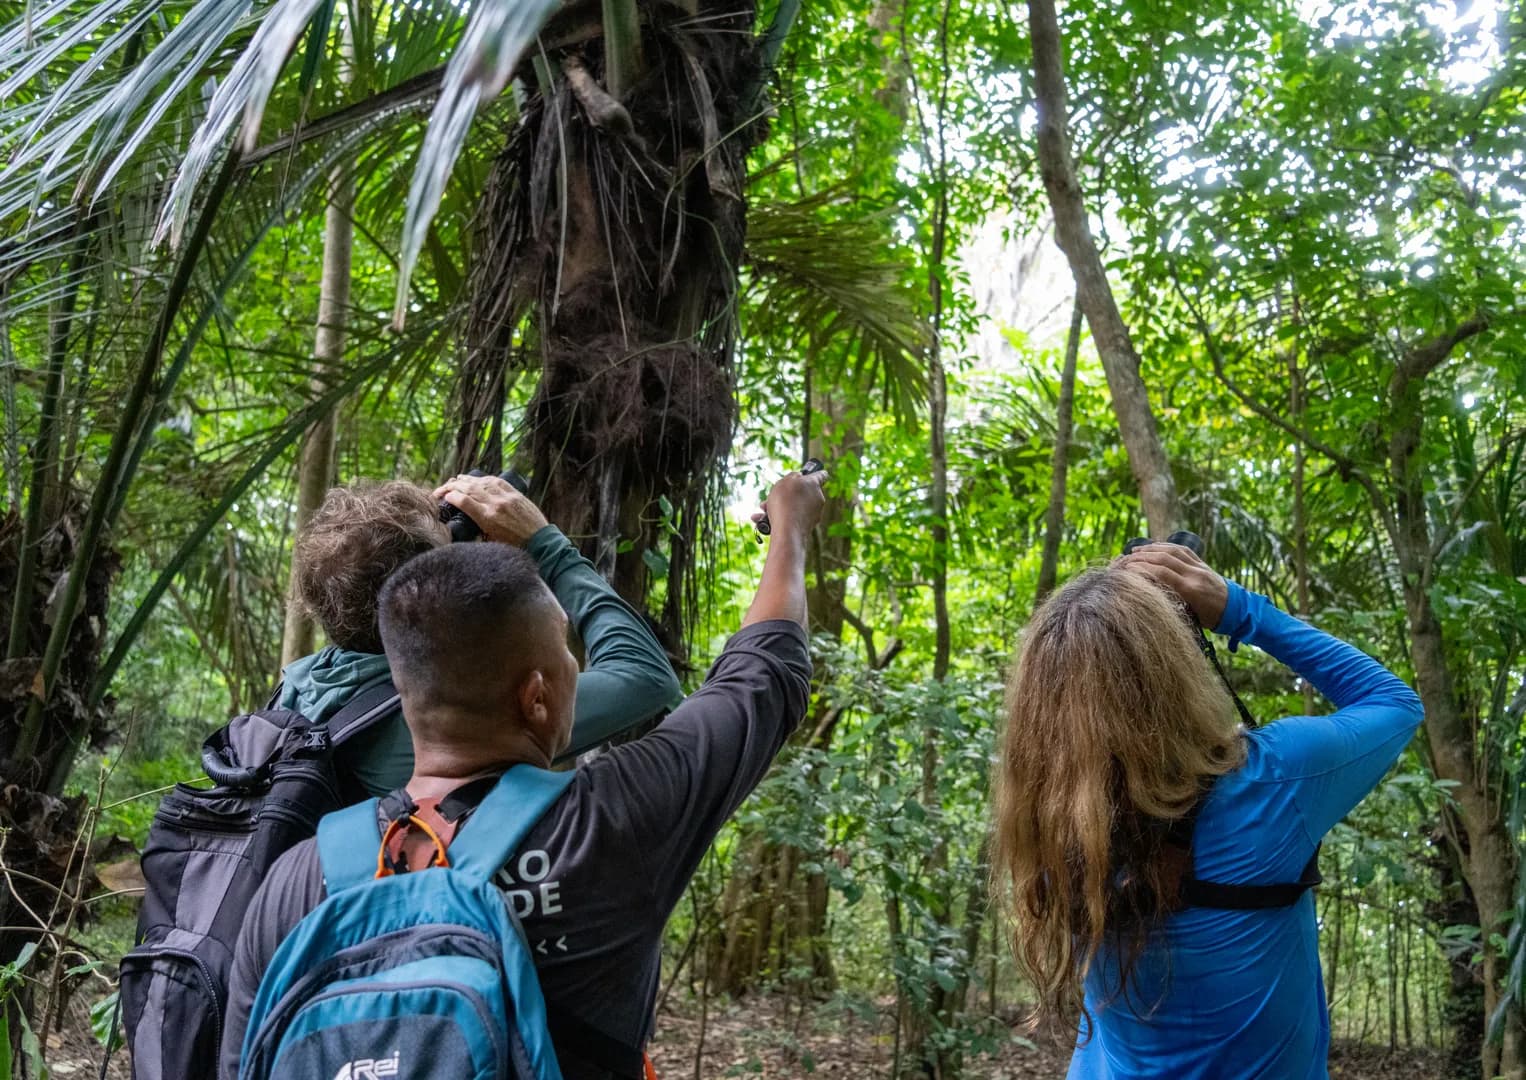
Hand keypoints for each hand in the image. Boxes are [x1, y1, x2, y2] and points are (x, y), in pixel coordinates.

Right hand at [432, 474, 548, 546]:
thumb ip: (478, 529)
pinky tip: (477, 479)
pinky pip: (496, 481)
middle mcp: (496, 504)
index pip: (463, 501)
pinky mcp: (515, 494)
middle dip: (452, 486)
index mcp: (488, 518)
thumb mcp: (491, 541)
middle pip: (469, 488)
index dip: (450, 496)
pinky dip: (484, 479)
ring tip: (456, 480)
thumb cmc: (515, 546)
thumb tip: (467, 522)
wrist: (540, 542)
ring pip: (481, 482)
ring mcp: (506, 497)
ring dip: (466, 480)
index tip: (443, 497)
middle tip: (442, 489)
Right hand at [750, 468, 827, 540]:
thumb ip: (793, 476)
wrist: (787, 530)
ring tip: (763, 510)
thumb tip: (798, 478)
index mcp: (814, 485)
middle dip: (787, 493)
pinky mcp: (807, 526)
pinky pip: (792, 518)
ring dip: (779, 506)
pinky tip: (764, 521)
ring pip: (795, 506)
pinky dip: (780, 518)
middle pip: (802, 492)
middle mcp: (818, 499)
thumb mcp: (786, 481)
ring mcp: (813, 514)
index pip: (821, 475)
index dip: (814, 472)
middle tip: (772, 496)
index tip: (806, 474)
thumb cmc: (786, 502)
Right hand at [1118, 542, 1228, 630]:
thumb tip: (1146, 593)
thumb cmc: (1210, 618)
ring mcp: (1199, 567)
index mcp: (1191, 590)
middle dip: (1142, 557)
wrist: (1235, 610)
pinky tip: (1154, 547)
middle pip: (1164, 559)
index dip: (1142, 568)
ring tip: (1134, 551)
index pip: (1162, 573)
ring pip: (1172, 551)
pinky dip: (1166, 546)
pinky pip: (1182, 550)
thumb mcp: (1189, 616)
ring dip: (1151, 549)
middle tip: (1125, 559)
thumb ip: (1171, 602)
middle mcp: (1195, 574)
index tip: (1126, 568)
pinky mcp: (1202, 563)